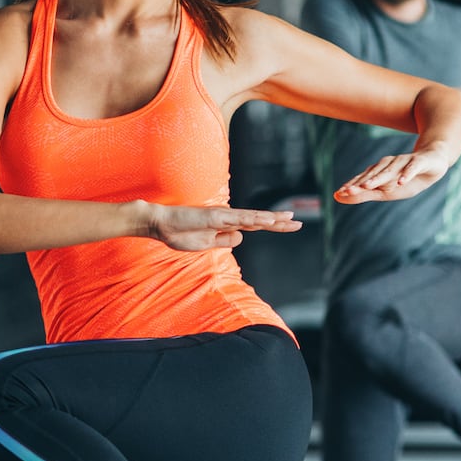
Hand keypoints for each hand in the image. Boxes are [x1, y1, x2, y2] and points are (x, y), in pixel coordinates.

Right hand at [143, 203, 301, 250]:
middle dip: (279, 221)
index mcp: (227, 225)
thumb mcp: (207, 244)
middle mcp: (228, 218)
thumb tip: (241, 239)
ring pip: (251, 217)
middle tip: (299, 221)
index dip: (273, 225)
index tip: (290, 224)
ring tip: (288, 219)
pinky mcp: (214, 217)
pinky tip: (264, 220)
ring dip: (270, 219)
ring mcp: (222, 216)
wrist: (161, 225)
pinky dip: (252, 219)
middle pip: (258, 220)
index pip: (255, 225)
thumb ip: (223, 241)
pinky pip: (237, 219)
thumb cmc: (181, 234)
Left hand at [333, 145, 451, 203]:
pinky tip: (401, 181)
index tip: (339, 194)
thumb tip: (337, 197)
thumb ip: (364, 194)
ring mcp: (404, 161)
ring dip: (379, 178)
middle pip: (374, 174)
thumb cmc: (407, 179)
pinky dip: (406, 174)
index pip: (363, 179)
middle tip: (348, 191)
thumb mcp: (387, 191)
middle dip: (361, 182)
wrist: (434, 162)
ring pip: (390, 170)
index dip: (352, 186)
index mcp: (379, 171)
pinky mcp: (420, 161)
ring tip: (368, 186)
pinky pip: (412, 167)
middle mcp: (389, 164)